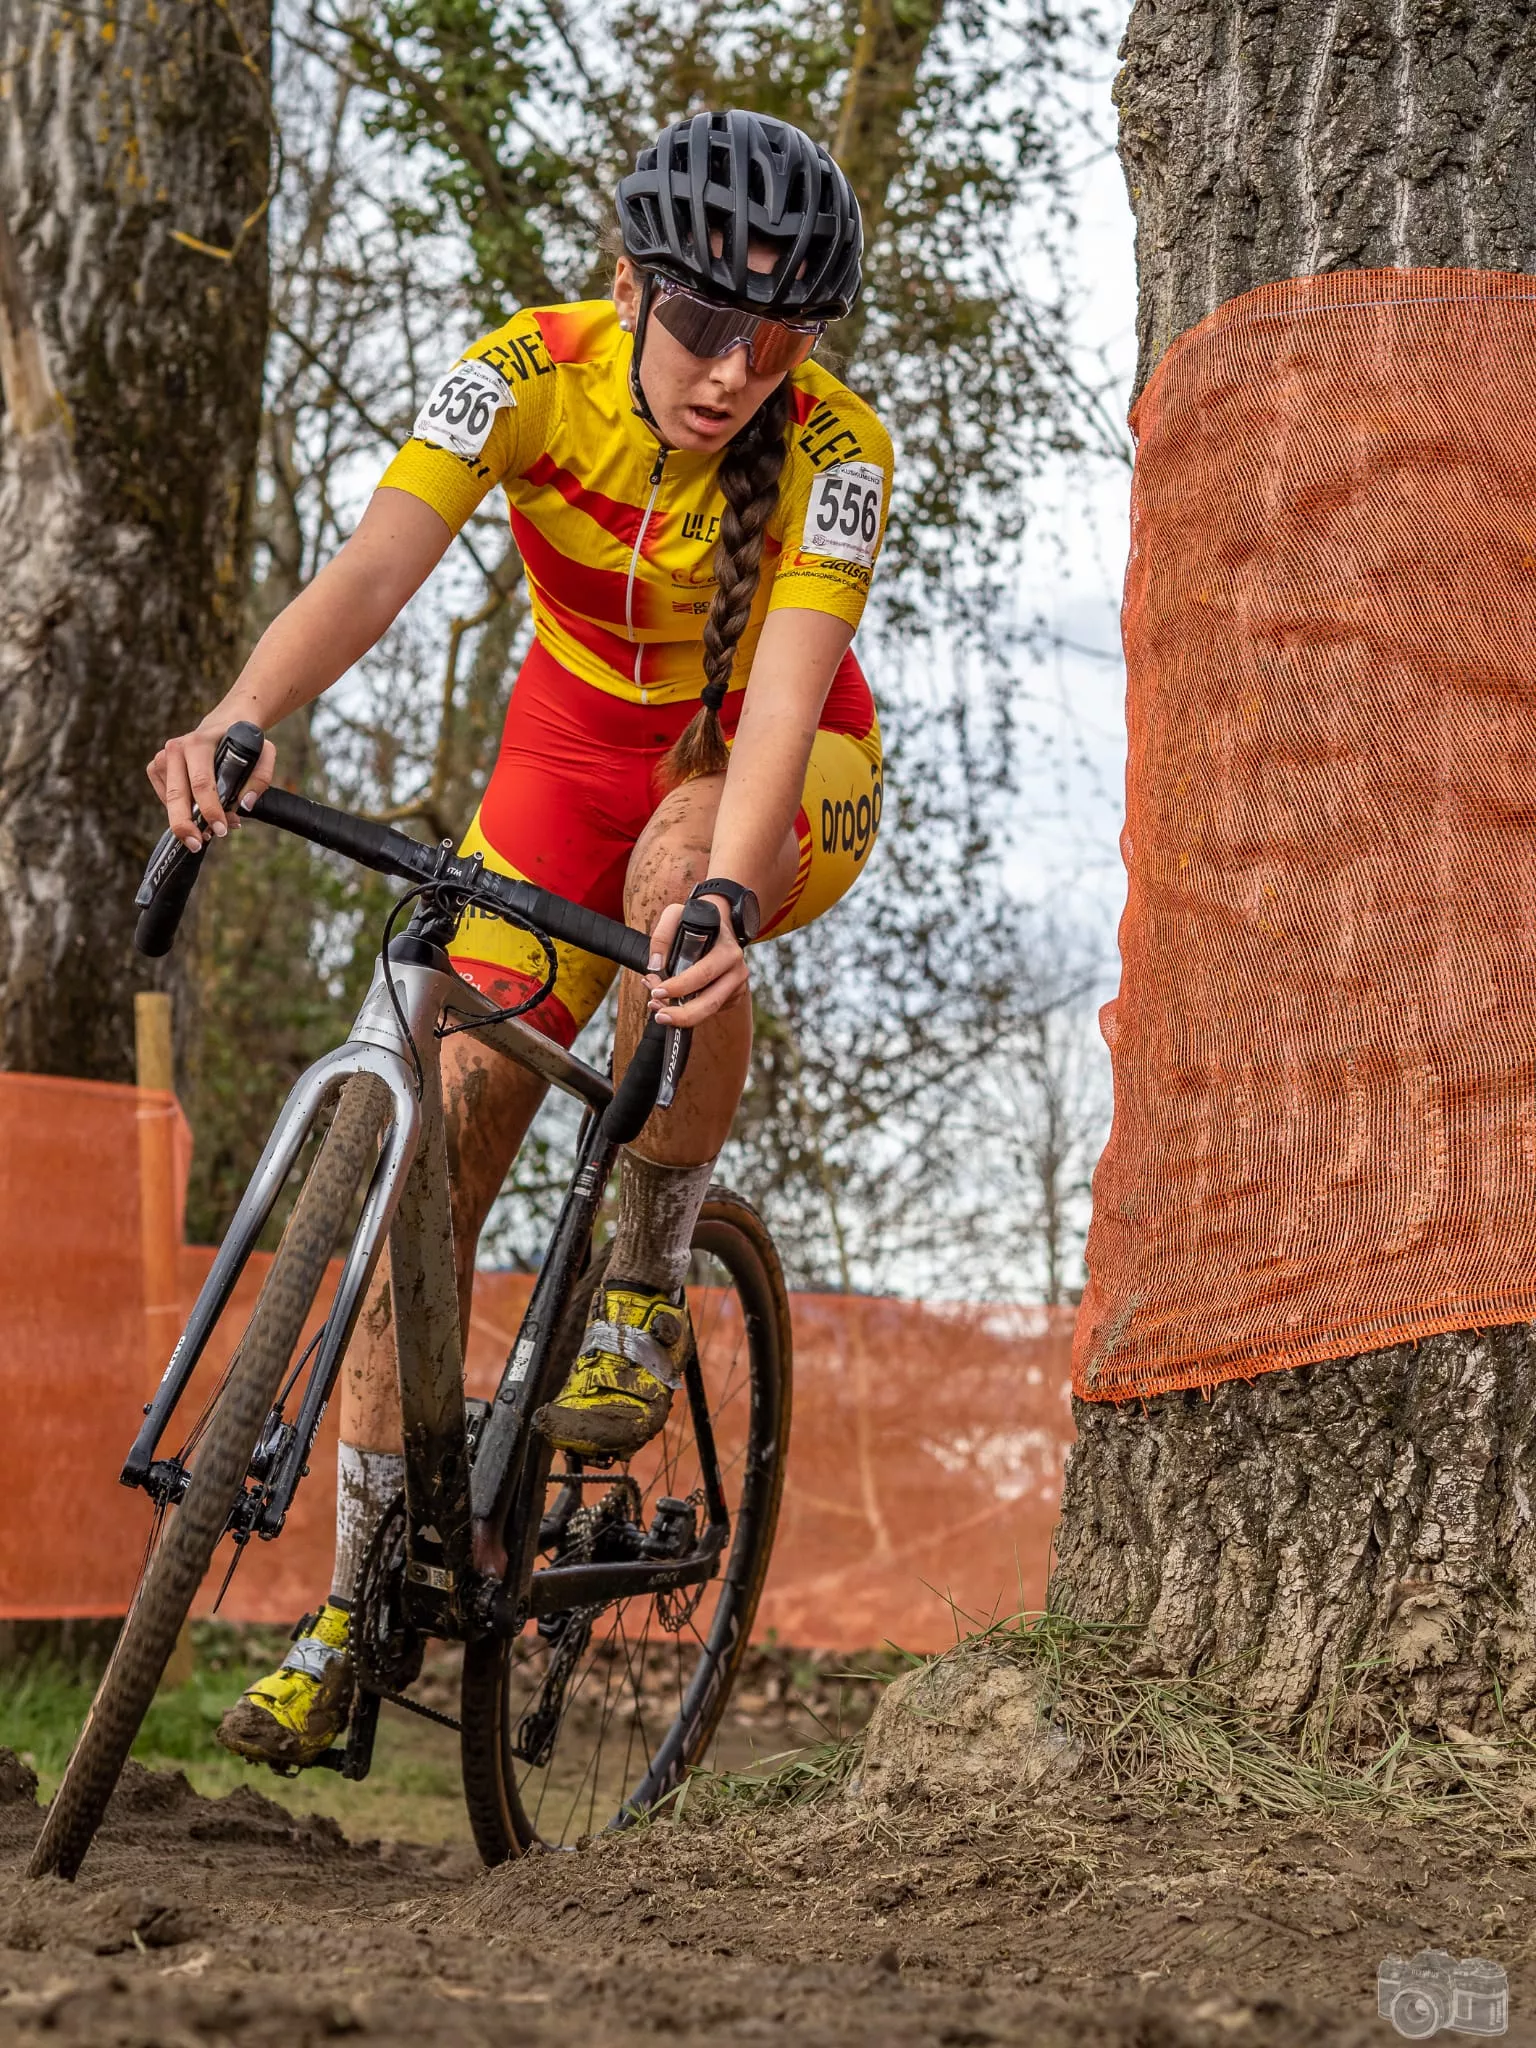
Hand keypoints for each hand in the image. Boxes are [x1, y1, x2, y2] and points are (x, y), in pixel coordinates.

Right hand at [148, 718, 275, 851]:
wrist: (224, 724)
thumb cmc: (243, 742)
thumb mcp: (264, 752)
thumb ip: (261, 777)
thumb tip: (245, 804)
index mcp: (199, 742)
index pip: (202, 783)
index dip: (210, 810)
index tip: (221, 829)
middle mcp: (176, 748)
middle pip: (177, 795)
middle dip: (186, 825)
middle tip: (197, 845)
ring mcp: (162, 758)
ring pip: (169, 800)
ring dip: (188, 820)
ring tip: (210, 829)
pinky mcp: (156, 767)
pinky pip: (164, 798)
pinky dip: (180, 811)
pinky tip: (198, 813)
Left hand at [644, 896, 749, 1027]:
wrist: (718, 926)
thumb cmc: (695, 922)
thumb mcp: (676, 915)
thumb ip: (662, 936)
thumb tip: (655, 967)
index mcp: (727, 950)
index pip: (703, 973)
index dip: (680, 986)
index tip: (657, 990)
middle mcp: (737, 970)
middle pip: (711, 1001)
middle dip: (683, 1014)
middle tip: (660, 1016)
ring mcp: (737, 986)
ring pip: (710, 1011)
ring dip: (682, 1016)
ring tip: (660, 1011)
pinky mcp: (733, 997)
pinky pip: (710, 1010)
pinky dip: (688, 1009)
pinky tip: (672, 1002)